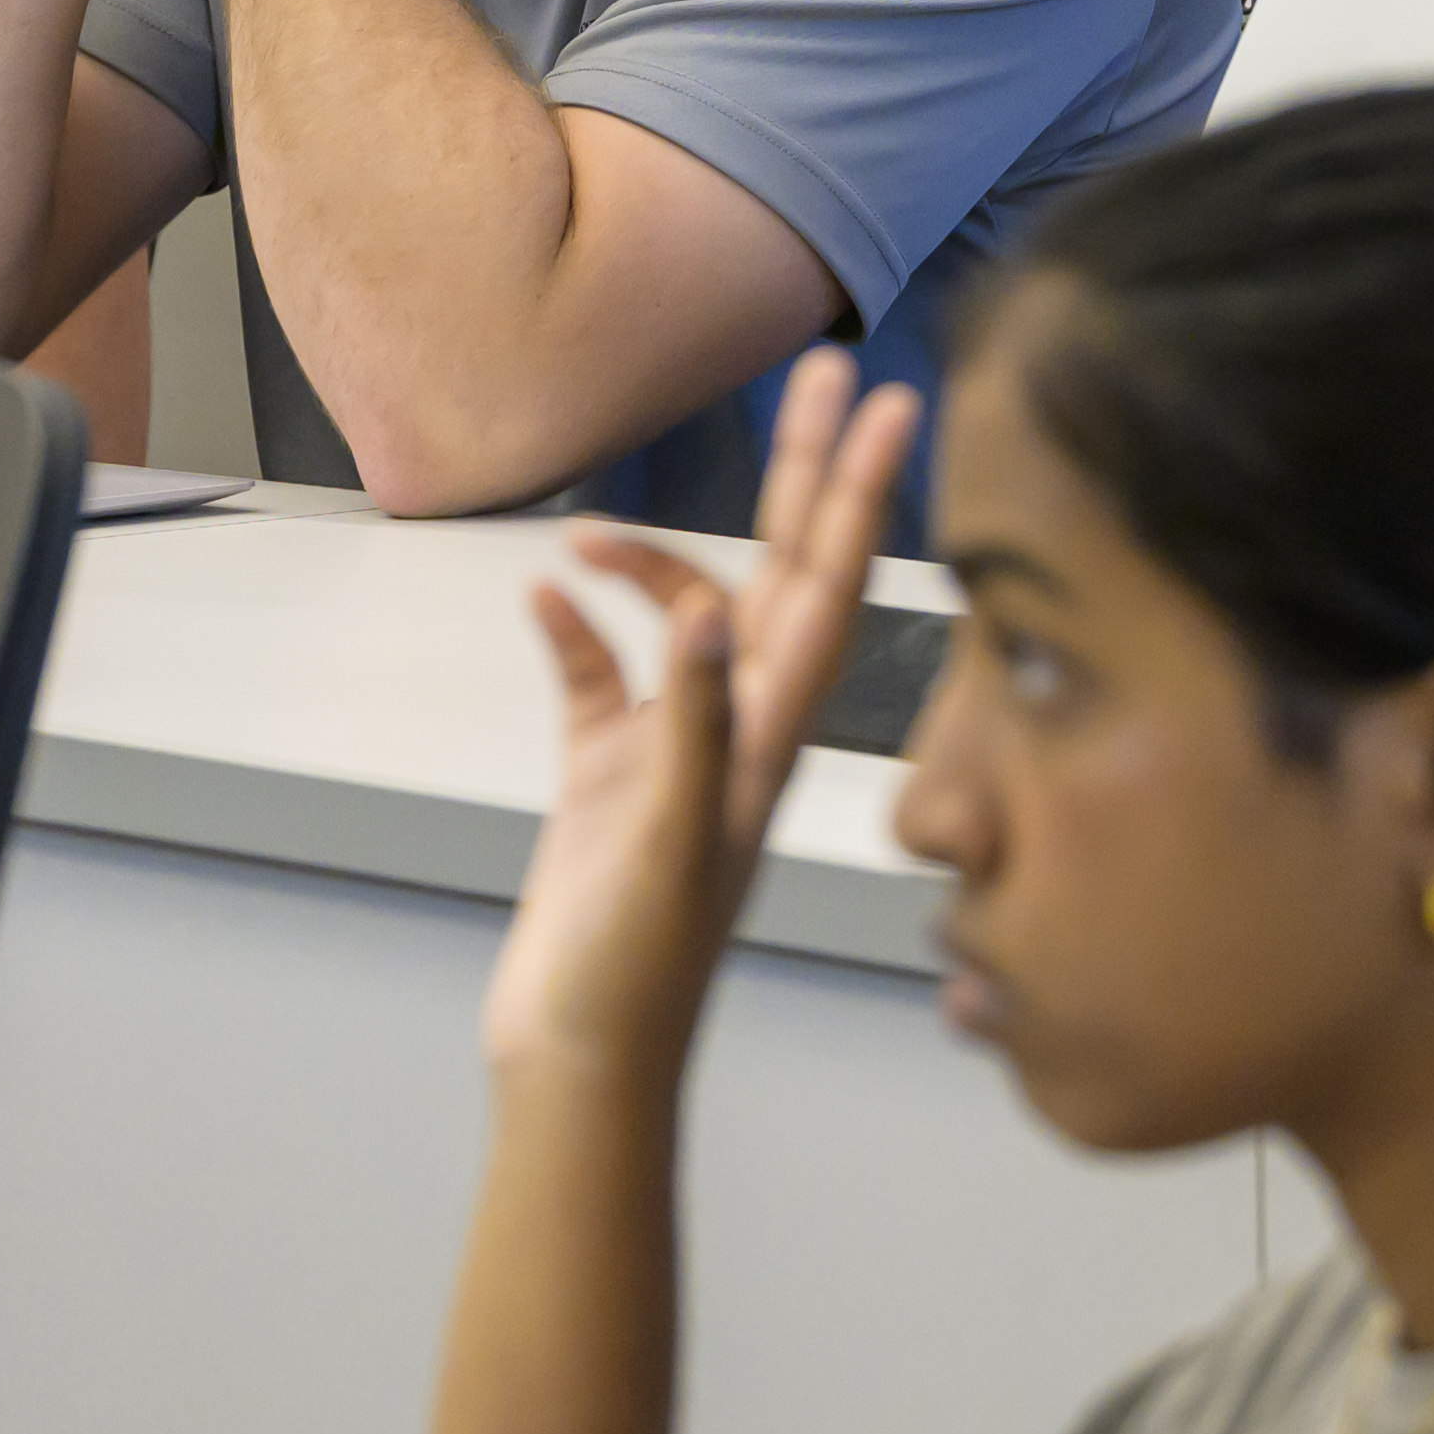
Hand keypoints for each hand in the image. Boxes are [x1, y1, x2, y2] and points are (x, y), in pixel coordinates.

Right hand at [482, 351, 929, 1103]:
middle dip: (802, 474)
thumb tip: (711, 611)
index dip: (859, 494)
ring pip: (681, 614)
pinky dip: (575, 631)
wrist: (583, 1062)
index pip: (831, 590)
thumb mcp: (674, 844)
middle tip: (820, 371)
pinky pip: (598, 677)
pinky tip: (543, 599)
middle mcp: (738, 728)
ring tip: (585, 534)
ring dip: (644, 560)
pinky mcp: (611, 778)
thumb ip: (696, 726)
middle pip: (782, 571)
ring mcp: (675, 750)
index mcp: (771, 739)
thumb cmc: (638, 973)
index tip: (890, 404)